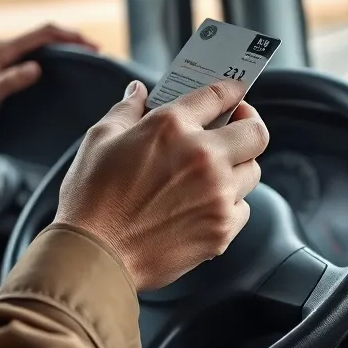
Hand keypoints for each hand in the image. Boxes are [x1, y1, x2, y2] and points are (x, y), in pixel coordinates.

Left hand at [0, 24, 97, 152]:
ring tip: (83, 56)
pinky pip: (31, 55)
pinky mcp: (1, 68)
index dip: (68, 37)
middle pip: (42, 35)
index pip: (41, 34)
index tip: (90, 46)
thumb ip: (9, 81)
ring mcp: (1, 58)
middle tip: (94, 51)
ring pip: (38, 44)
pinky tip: (59, 66)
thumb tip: (36, 68)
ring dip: (61, 46)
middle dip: (70, 38)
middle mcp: (1, 49)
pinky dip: (50, 55)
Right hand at [54, 79, 269, 290]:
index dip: (231, 91)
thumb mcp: (100, 140)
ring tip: (215, 171)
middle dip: (249, 126)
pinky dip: (230, 205)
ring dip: (238, 167)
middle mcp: (203, 157)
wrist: (93, 256)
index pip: (219, 95)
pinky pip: (242, 208)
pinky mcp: (221, 229)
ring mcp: (217, 195)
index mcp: (172, 127)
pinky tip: (205, 205)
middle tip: (236, 128)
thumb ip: (126, 110)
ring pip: (252, 172)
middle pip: (256, 132)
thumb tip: (138, 92)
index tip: (233, 94)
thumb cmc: (91, 199)